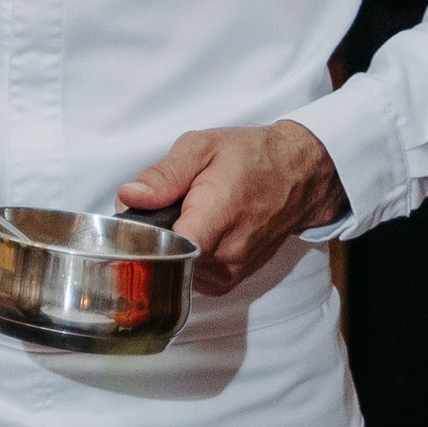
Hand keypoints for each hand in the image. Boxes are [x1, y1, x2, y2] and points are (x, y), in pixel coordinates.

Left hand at [116, 119, 345, 292]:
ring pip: (180, 269)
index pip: (171, 250)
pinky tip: (193, 233)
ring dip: (171, 247)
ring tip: (182, 218)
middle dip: (153, 236)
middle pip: (168, 259)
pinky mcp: (234, 278)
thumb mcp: (201, 148)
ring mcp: (233, 269)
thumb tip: (130, 197)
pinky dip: (187, 257)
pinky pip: (195, 277)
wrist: (297, 175)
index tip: (135, 221)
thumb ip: (163, 175)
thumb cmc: (250, 157)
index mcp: (218, 215)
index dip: (143, 239)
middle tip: (159, 209)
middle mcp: (228, 251)